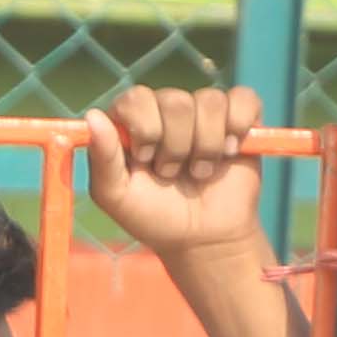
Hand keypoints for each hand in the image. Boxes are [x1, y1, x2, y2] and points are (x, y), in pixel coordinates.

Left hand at [83, 81, 275, 273]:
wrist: (203, 238)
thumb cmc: (154, 216)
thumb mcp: (116, 196)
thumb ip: (102, 157)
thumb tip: (93, 115)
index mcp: (132, 123)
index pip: (134, 98)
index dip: (143, 127)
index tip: (145, 159)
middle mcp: (165, 111)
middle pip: (174, 100)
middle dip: (175, 146)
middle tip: (171, 173)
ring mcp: (203, 112)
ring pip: (210, 101)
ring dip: (205, 146)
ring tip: (200, 172)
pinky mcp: (240, 116)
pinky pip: (243, 98)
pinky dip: (238, 127)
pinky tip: (230, 152)